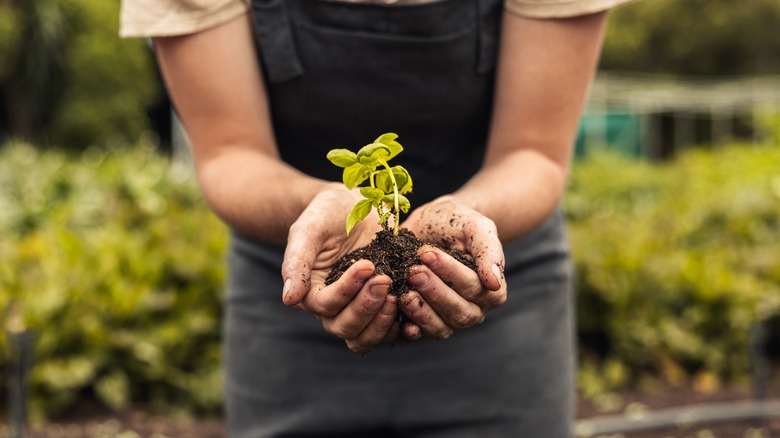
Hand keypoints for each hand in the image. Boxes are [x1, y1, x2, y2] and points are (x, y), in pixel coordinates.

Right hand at [281, 184, 399, 353]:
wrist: (353, 206)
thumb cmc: (325, 214)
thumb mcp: (308, 230)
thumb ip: (296, 262)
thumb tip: (289, 300)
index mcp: (311, 292)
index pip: (325, 305)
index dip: (346, 290)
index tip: (367, 264)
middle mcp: (334, 308)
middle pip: (345, 328)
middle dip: (366, 307)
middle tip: (384, 279)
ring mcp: (359, 310)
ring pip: (365, 338)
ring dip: (382, 322)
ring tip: (399, 295)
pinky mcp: (383, 307)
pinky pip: (390, 330)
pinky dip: (402, 325)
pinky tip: (414, 306)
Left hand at [399, 196, 505, 339]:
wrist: (430, 224)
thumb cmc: (456, 223)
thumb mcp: (475, 226)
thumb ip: (489, 250)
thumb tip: (494, 282)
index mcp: (492, 290)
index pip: (474, 287)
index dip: (450, 273)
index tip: (427, 254)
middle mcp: (474, 309)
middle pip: (459, 312)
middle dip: (434, 292)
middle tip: (413, 271)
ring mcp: (450, 319)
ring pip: (441, 327)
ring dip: (421, 311)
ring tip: (403, 292)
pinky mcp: (426, 323)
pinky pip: (420, 333)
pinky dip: (409, 327)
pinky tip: (398, 317)